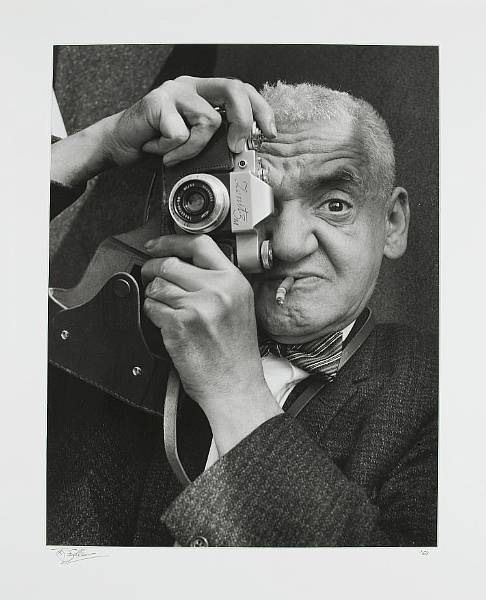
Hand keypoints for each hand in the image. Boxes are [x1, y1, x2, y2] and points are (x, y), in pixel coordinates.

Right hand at [51, 76, 275, 186]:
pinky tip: (157, 149)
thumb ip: (216, 138)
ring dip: (194, 148)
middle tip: (236, 147)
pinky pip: (180, 134)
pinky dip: (172, 152)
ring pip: (208, 120)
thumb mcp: (193, 141)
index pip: (242, 90)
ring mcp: (174, 91)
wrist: (118, 145)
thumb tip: (246, 152)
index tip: (269, 133)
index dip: (260, 109)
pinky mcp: (157, 102)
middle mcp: (191, 86)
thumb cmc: (157, 144)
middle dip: (244, 121)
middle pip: (234, 90)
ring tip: (173, 154)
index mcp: (203, 92)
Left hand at [141, 234, 281, 454]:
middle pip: (172, 263)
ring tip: (165, 308)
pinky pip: (152, 307)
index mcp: (235, 281)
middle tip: (150, 275)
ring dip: (154, 296)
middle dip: (154, 268)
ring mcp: (198, 306)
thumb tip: (184, 265)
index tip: (157, 244)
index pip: (200, 245)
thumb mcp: (239, 307)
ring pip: (158, 285)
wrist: (235, 386)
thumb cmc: (236, 354)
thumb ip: (218, 282)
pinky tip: (166, 324)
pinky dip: (152, 314)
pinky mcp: (179, 324)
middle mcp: (218, 290)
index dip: (172, 241)